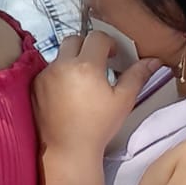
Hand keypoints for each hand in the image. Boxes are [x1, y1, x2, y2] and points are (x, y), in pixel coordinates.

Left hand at [34, 32, 160, 155]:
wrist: (68, 147)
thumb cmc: (99, 125)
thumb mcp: (123, 100)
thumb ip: (137, 76)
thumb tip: (151, 61)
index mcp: (86, 66)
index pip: (96, 37)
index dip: (109, 43)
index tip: (114, 55)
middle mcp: (62, 65)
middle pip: (74, 39)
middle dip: (88, 46)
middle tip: (99, 62)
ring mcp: (44, 75)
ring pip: (60, 55)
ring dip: (73, 60)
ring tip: (84, 81)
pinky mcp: (33, 85)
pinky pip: (47, 70)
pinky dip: (59, 74)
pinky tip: (68, 92)